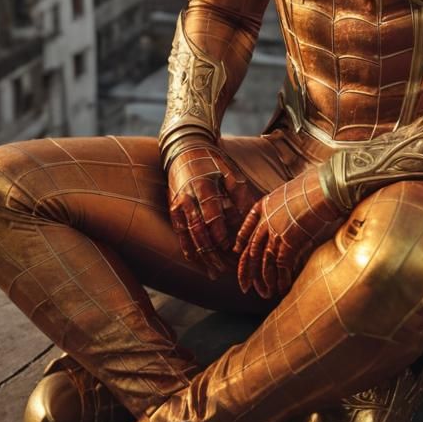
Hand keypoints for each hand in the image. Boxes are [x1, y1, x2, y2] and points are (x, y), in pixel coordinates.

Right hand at [168, 140, 258, 278]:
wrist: (184, 149)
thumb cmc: (212, 161)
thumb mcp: (229, 172)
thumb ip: (239, 194)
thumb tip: (250, 217)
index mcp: (204, 187)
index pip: (212, 218)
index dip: (221, 236)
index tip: (233, 249)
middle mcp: (188, 198)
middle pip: (199, 232)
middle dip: (212, 254)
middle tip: (225, 270)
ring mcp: (178, 204)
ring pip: (188, 236)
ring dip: (201, 256)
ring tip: (213, 272)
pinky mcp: (172, 208)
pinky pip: (179, 232)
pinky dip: (187, 248)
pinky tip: (196, 260)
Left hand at [235, 166, 342, 299]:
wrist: (326, 187)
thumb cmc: (316, 186)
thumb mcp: (292, 191)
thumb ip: (285, 206)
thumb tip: (290, 216)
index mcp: (265, 205)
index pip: (247, 226)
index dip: (241, 241)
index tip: (237, 251)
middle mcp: (266, 220)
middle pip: (251, 250)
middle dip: (247, 271)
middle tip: (245, 286)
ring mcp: (275, 232)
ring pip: (263, 262)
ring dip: (264, 281)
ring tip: (265, 293)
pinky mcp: (288, 242)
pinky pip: (280, 267)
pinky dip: (280, 280)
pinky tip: (282, 288)